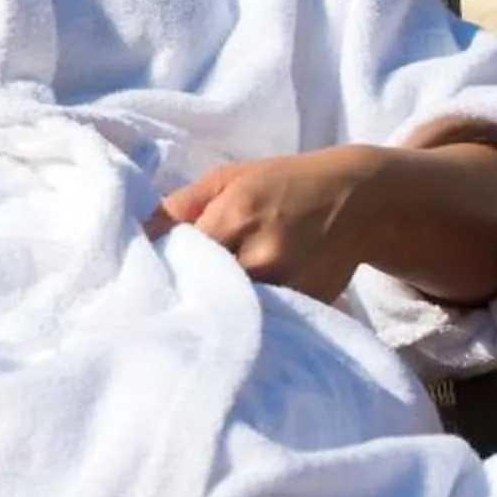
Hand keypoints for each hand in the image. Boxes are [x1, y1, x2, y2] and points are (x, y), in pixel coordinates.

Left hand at [148, 147, 384, 301]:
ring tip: (205, 304)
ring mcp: (288, 285)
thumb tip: (138, 234)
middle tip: (173, 293)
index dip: (164, 263)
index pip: (180, 253)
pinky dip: (250, 316)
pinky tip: (240, 312)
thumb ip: (181, 205)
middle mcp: (261, 255)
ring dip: (218, 307)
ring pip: (235, 307)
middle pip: (206, 286)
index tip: (151, 270)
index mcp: (235, 217)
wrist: (358, 200)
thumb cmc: (283, 183)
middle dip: (188, 289)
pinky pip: (267, 318)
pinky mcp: (309, 305)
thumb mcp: (228, 178)